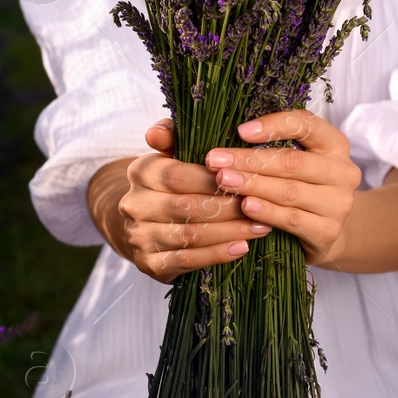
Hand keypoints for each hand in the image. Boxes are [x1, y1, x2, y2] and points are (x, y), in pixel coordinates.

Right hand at [116, 117, 273, 283]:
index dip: (212, 179)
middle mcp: (135, 205)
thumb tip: (158, 132)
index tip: (245, 178)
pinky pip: (188, 260)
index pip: (177, 175)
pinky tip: (242, 248)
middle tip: (262, 205)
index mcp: (140, 172)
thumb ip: (173, 136)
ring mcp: (140, 238)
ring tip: (261, 227)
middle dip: (228, 207)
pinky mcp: (150, 265)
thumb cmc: (169, 184)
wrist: (141, 224)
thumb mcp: (170, 155)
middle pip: (187, 207)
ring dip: (230, 232)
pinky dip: (218, 254)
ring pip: (191, 235)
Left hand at [200, 109, 361, 267]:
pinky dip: (266, 212)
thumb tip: (234, 137)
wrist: (327, 230)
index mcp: (335, 144)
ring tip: (223, 181)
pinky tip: (245, 206)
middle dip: (249, 160)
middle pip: (292, 161)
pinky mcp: (328, 231)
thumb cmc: (304, 186)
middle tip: (215, 161)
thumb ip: (276, 147)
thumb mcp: (299, 161)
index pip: (306, 125)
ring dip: (252, 185)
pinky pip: (292, 219)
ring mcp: (338, 203)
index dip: (273, 126)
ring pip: (289, 191)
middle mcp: (343, 172)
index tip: (239, 131)